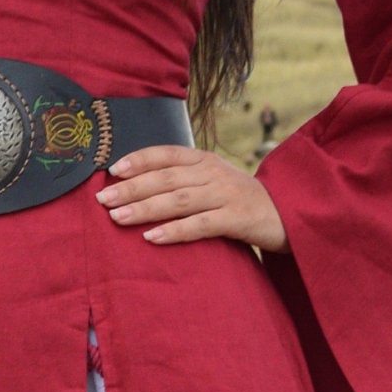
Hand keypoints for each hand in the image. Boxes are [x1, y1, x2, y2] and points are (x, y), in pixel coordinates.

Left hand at [96, 146, 286, 252]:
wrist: (288, 213)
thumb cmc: (239, 199)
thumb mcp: (213, 181)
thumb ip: (182, 180)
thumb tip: (138, 188)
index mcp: (204, 160)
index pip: (166, 154)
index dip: (138, 160)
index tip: (112, 170)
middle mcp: (213, 173)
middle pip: (166, 177)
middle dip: (132, 188)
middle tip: (103, 199)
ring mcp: (226, 194)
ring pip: (179, 199)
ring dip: (146, 208)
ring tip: (118, 218)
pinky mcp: (237, 218)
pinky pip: (200, 225)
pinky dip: (175, 231)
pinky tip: (152, 238)